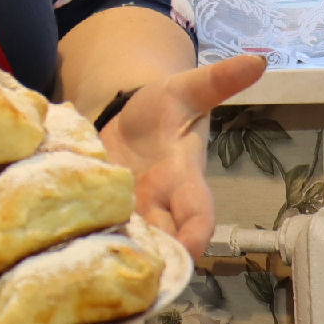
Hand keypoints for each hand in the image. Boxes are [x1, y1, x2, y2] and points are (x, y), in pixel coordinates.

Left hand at [100, 53, 266, 259]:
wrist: (129, 117)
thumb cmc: (165, 107)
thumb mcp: (187, 90)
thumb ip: (217, 81)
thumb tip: (257, 60)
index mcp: (183, 180)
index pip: (199, 215)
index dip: (196, 234)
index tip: (188, 250)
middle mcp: (158, 204)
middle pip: (161, 240)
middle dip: (149, 255)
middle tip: (127, 263)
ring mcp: (128, 210)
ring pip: (128, 243)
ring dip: (114, 251)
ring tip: (91, 257)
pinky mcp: (99, 210)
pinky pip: (97, 231)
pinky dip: (85, 238)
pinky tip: (65, 241)